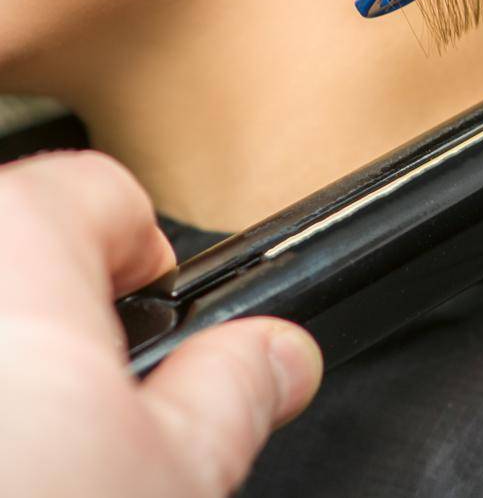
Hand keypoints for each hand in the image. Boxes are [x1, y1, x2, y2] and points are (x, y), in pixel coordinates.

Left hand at [0, 151, 321, 497]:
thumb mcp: (171, 474)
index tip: (156, 330)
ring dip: (8, 355)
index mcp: (12, 242)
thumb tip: (278, 358)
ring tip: (26, 449)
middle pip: (19, 246)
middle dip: (61, 314)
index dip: (151, 263)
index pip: (102, 191)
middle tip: (86, 409)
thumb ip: (235, 387)